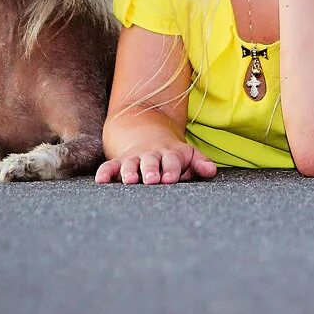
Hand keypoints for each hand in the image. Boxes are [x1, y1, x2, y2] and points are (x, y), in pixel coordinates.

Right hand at [94, 140, 217, 184]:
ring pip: (130, 164)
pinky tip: (101, 181)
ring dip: (129, 171)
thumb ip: (200, 163)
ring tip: (129, 180)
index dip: (172, 169)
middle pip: (150, 162)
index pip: (172, 161)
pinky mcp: (119, 162)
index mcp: (170, 154)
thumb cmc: (172, 154)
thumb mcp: (188, 155)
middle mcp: (151, 156)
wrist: (145, 132)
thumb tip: (211, 171)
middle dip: (151, 170)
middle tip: (152, 180)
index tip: (171, 178)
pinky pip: (109, 166)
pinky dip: (105, 172)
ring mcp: (134, 158)